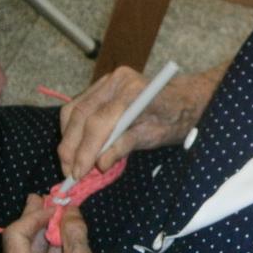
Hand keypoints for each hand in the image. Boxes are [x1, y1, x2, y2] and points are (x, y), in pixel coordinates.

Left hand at [1, 196, 133, 252]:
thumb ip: (71, 231)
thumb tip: (69, 208)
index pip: (14, 237)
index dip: (32, 216)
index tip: (52, 204)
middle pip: (17, 250)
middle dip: (35, 225)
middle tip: (44, 201)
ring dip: (41, 240)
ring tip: (55, 218)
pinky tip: (58, 241)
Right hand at [58, 64, 226, 180]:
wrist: (184, 99)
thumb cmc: (175, 118)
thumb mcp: (154, 137)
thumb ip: (125, 146)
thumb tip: (100, 165)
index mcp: (133, 91)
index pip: (99, 122)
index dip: (86, 150)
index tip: (79, 173)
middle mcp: (115, 80)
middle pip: (80, 115)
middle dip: (71, 147)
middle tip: (69, 173)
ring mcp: (106, 80)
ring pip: (73, 110)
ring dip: (67, 139)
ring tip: (68, 164)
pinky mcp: (100, 85)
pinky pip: (77, 107)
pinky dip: (71, 129)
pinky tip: (74, 148)